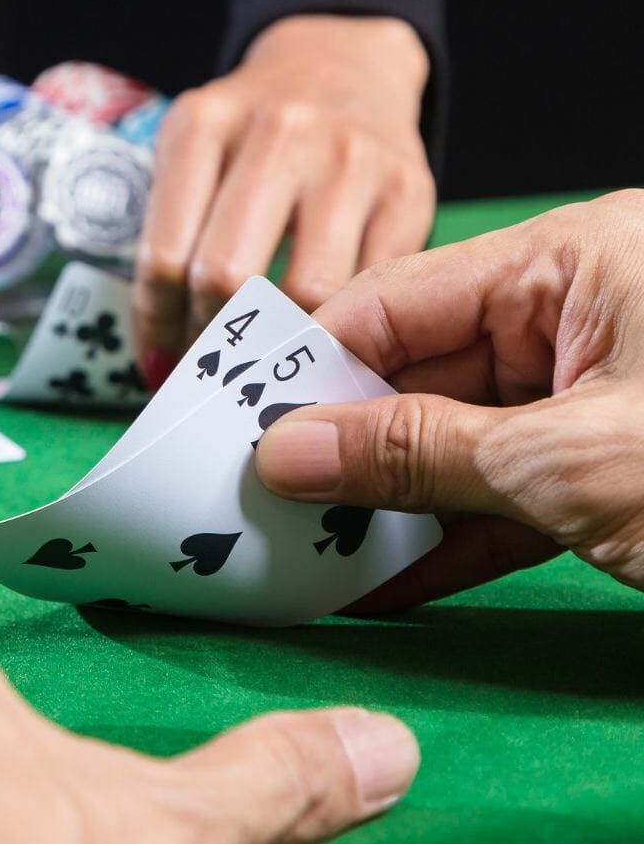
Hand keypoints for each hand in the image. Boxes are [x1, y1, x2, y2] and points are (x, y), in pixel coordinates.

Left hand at [134, 13, 433, 387]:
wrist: (345, 66)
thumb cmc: (252, 136)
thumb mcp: (194, 157)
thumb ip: (172, 239)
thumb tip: (164, 361)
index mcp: (204, 124)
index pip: (164, 257)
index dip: (158, 327)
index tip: (161, 363)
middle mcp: (278, 131)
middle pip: (227, 277)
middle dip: (212, 339)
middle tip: (213, 367)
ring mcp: (350, 158)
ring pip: (306, 293)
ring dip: (279, 343)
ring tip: (265, 358)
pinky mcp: (410, 189)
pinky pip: (370, 290)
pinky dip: (343, 329)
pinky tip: (321, 339)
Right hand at [254, 189, 643, 608]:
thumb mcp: (568, 462)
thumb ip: (421, 454)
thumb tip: (289, 457)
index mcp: (574, 262)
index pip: (396, 300)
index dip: (311, 368)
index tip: (246, 430)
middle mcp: (574, 315)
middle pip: (418, 374)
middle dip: (345, 448)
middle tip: (268, 504)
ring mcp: (588, 393)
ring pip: (455, 443)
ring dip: (391, 506)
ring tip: (312, 552)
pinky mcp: (598, 466)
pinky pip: (504, 496)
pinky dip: (451, 539)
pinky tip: (385, 581)